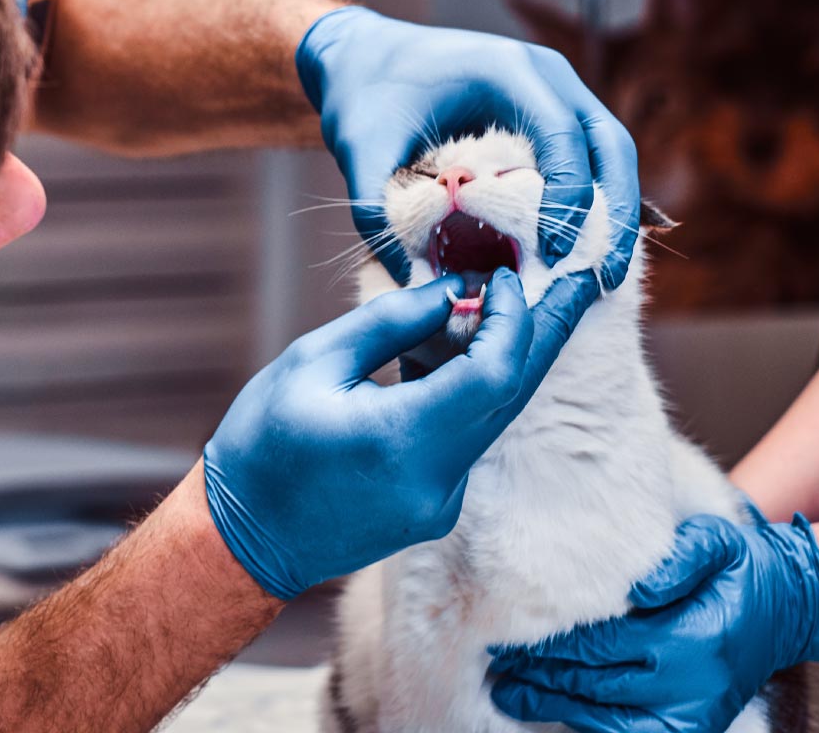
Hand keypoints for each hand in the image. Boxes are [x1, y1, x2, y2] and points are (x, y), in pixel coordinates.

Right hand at [204, 268, 600, 598]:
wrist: (244, 540)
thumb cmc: (262, 445)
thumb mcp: (312, 363)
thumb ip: (391, 323)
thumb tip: (455, 290)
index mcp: (401, 440)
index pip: (495, 373)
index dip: (513, 318)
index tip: (503, 277)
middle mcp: (436, 480)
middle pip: (513, 394)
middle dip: (542, 331)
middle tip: (574, 280)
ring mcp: (442, 503)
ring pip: (493, 416)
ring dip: (496, 358)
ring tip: (489, 305)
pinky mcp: (437, 509)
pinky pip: (467, 438)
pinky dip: (466, 392)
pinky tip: (440, 357)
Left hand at [295, 6, 638, 288]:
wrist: (360, 55)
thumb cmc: (363, 92)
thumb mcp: (361, 148)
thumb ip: (378, 208)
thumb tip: (411, 278)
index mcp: (507, 70)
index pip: (562, 134)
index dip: (568, 197)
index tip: (553, 253)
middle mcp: (543, 74)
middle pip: (609, 141)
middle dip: (614, 209)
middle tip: (604, 274)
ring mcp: (551, 90)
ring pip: (609, 148)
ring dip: (613, 208)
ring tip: (603, 272)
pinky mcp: (547, 111)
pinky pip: (587, 153)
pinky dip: (592, 198)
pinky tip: (581, 247)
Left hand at [489, 513, 818, 732]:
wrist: (787, 607)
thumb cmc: (738, 570)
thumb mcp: (716, 543)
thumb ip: (678, 558)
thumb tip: (636, 587)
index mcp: (690, 634)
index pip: (600, 640)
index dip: (549, 640)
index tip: (508, 632)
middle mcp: (688, 680)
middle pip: (592, 677)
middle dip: (538, 671)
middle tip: (495, 661)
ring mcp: (689, 710)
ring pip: (603, 715)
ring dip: (551, 703)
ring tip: (509, 692)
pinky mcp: (692, 728)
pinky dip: (590, 728)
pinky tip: (555, 714)